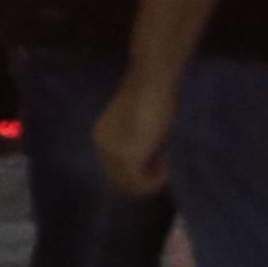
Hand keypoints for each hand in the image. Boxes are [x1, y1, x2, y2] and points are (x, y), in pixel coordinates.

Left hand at [93, 75, 177, 196]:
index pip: (118, 172)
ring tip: (165, 156)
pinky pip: (143, 183)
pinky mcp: (128, 157)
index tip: (160, 156)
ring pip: (133, 187)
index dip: (143, 171)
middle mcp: (102, 147)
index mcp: (102, 138)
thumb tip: (148, 165)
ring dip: (153, 178)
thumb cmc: (153, 95)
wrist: (153, 79)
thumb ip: (138, 143)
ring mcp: (113, 154)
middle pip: (123, 183)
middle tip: (164, 159)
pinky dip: (158, 178)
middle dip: (146, 177)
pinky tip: (166, 157)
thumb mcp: (140, 125)